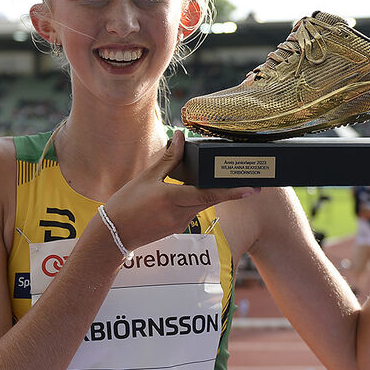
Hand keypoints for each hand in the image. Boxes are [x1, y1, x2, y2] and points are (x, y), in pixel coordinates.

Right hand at [102, 130, 258, 250]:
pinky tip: (192, 191)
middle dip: (233, 192)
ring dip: (213, 193)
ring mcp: (180, 222)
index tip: (253, 189)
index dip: (233, 192)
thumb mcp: (147, 177)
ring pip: (204, 204)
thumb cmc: (126, 204)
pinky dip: (198, 199)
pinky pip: (194, 210)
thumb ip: (168, 158)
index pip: (209, 194)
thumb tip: (180, 135)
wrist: (114, 234)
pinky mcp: (178, 227)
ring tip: (224, 180)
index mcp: (171, 198)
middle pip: (212, 199)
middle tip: (254, 184)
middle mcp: (180, 213)